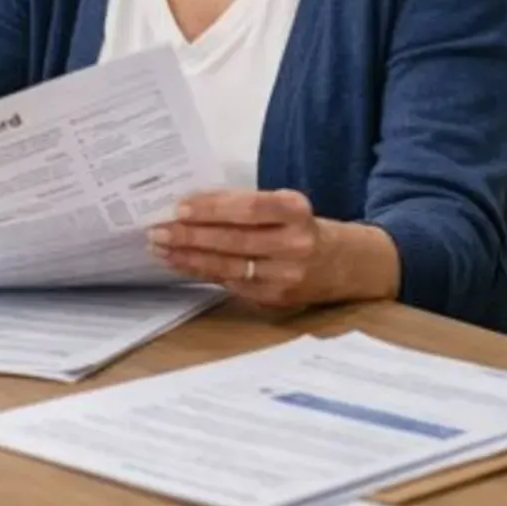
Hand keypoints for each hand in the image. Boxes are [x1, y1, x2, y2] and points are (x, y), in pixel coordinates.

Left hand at [146, 189, 400, 309]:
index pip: (247, 208)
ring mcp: (287, 276)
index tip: (179, 208)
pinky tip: (181, 264)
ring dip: (188, 258)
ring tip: (161, 248)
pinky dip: (202, 273)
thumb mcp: (285, 207)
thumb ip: (244, 205)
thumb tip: (189, 207)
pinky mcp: (277, 299)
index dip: (211, 208)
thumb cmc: (303, 228)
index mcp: (296, 211)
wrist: (349, 265)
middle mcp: (296, 244)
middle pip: (233, 240)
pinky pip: (231, 284)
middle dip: (189, 236)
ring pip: (228, 266)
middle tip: (157, 230)